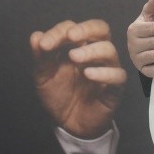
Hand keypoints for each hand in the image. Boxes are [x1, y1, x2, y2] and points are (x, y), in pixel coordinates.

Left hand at [31, 19, 125, 138]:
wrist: (69, 124)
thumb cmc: (59, 96)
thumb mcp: (43, 76)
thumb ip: (41, 57)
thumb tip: (35, 36)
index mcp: (77, 47)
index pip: (73, 29)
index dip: (60, 32)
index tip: (44, 45)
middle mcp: (94, 54)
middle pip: (101, 29)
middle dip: (86, 29)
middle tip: (71, 36)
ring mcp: (106, 69)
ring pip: (110, 50)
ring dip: (92, 51)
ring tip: (74, 57)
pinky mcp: (114, 88)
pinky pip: (117, 76)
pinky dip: (104, 72)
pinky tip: (88, 74)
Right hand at [127, 0, 153, 77]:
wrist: (143, 48)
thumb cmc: (149, 29)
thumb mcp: (150, 16)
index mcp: (135, 29)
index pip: (152, 28)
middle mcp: (132, 43)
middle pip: (153, 42)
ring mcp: (135, 57)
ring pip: (152, 56)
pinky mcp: (140, 69)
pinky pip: (148, 70)